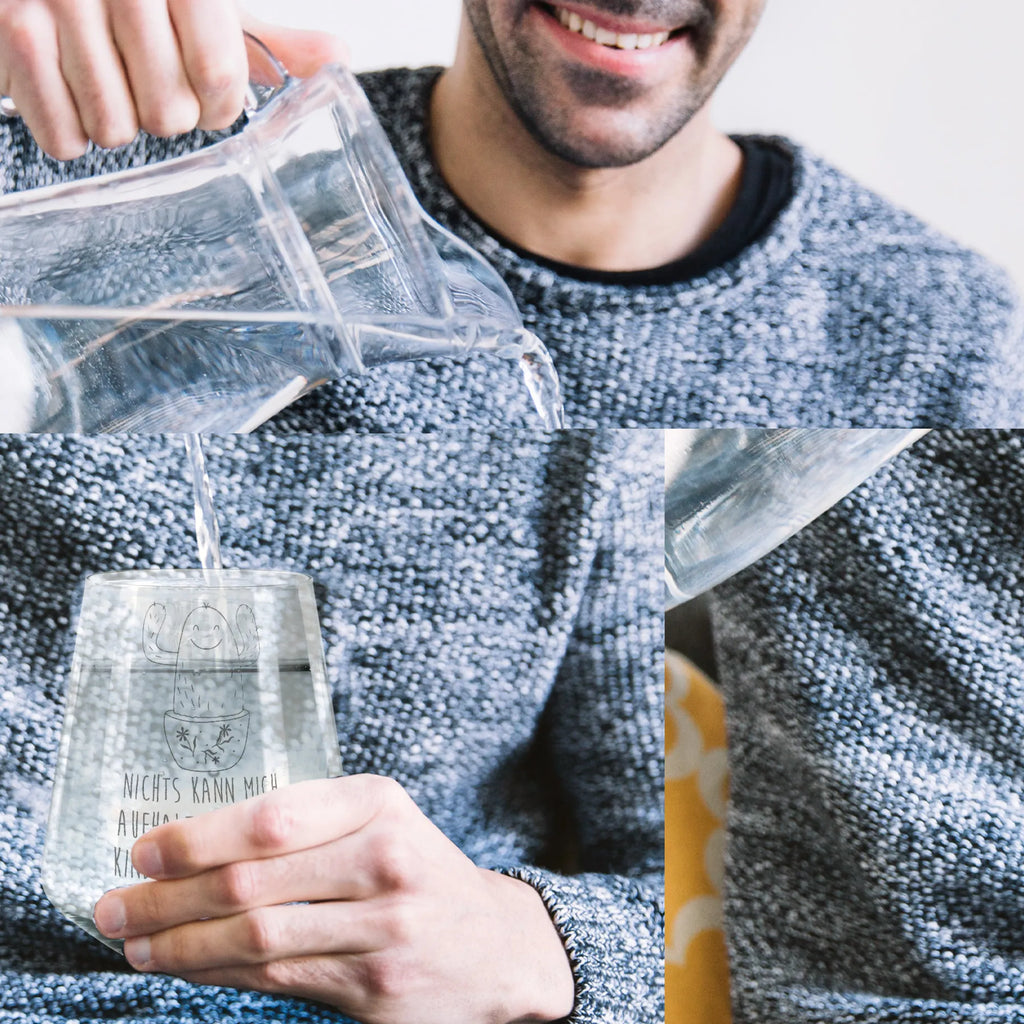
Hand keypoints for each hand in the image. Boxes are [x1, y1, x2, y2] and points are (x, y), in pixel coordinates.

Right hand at [0, 1, 347, 159]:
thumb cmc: (124, 0)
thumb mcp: (199, 8)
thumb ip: (264, 39)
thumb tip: (338, 60)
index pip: (219, 77)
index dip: (217, 105)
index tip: (206, 98)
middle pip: (169, 113)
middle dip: (163, 114)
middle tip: (143, 82)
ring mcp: (57, 1)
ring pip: (115, 129)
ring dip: (113, 122)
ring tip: (103, 82)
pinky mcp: (8, 30)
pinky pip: (62, 135)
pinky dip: (67, 130)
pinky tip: (67, 92)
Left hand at [93, 775, 574, 1023]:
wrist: (495, 945)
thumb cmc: (419, 871)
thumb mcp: (381, 821)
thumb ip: (308, 824)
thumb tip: (195, 847)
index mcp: (380, 805)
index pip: (274, 817)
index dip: (198, 838)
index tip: (144, 851)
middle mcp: (386, 862)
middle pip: (253, 883)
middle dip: (167, 898)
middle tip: (112, 906)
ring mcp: (385, 931)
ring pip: (256, 939)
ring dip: (179, 945)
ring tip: (132, 943)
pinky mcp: (376, 992)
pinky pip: (277, 981)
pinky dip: (218, 975)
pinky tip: (186, 967)